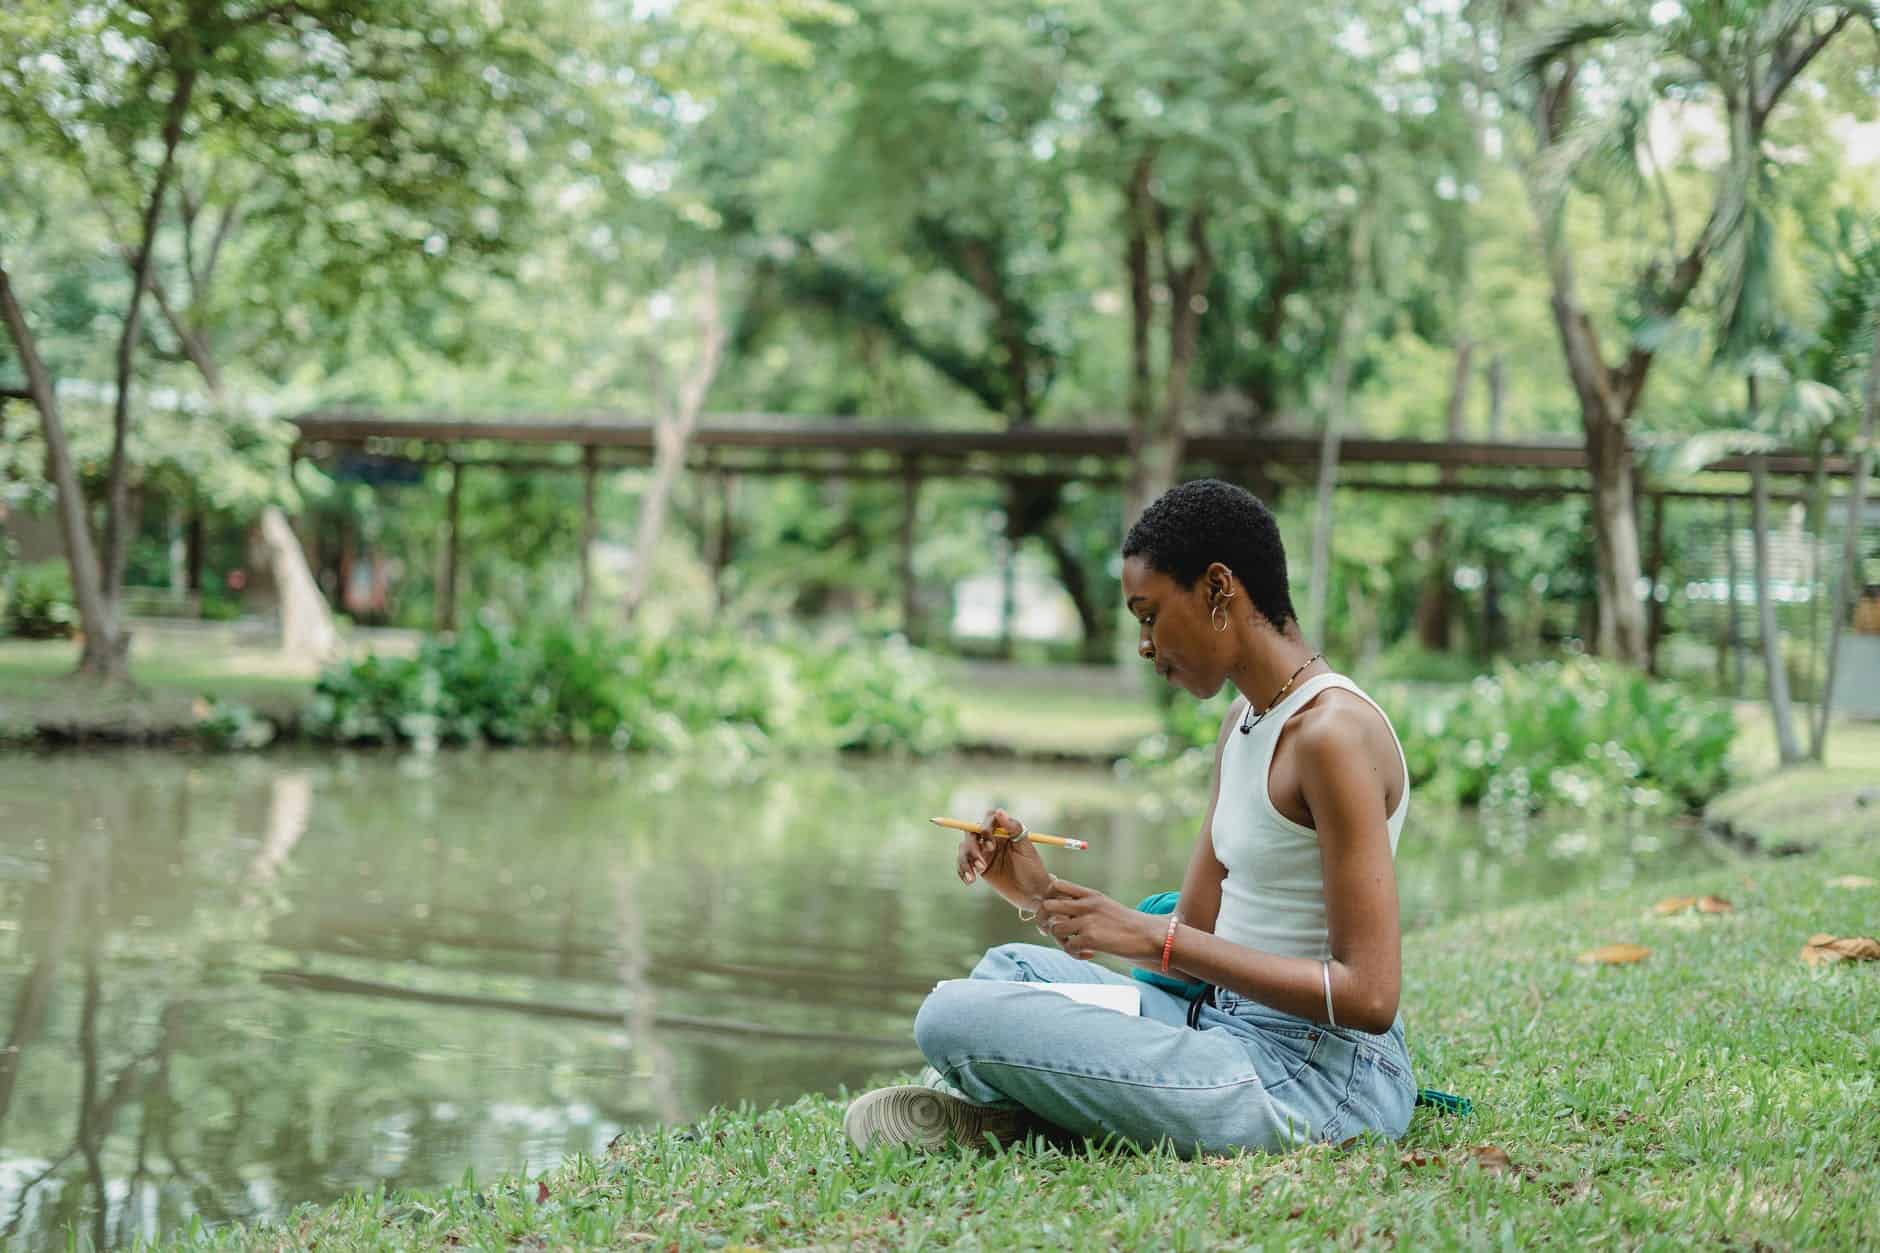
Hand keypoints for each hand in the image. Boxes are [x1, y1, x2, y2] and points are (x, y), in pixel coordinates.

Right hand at [956, 807, 1050, 903]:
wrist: (1032, 893)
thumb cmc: (1033, 868)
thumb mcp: (1026, 848)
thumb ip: (1014, 828)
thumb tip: (999, 811)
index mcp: (1004, 831)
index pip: (988, 820)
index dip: (985, 829)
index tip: (990, 846)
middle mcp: (991, 839)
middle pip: (971, 834)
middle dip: (973, 848)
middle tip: (982, 866)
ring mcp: (983, 853)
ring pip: (964, 848)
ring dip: (965, 861)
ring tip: (976, 876)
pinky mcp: (978, 867)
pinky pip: (962, 864)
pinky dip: (962, 871)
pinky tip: (969, 881)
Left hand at [1036, 879, 1162, 962]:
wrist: (1150, 935)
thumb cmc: (1129, 925)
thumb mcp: (1106, 906)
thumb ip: (1085, 906)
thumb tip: (1061, 915)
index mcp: (1090, 894)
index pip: (1056, 885)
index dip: (1049, 899)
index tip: (1057, 914)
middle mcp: (1086, 904)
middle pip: (1047, 906)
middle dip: (1046, 921)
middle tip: (1059, 933)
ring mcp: (1088, 921)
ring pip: (1054, 928)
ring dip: (1061, 941)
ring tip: (1076, 946)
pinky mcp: (1091, 938)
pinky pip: (1068, 947)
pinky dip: (1075, 954)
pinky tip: (1089, 954)